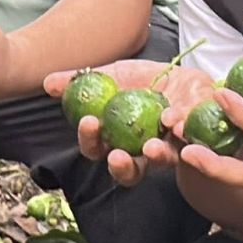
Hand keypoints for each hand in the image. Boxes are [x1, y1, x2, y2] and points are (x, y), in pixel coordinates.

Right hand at [42, 59, 214, 187]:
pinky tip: (177, 121)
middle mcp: (141, 152)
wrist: (182, 72)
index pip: (97, 149)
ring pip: (160, 163)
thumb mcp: (110, 74)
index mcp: (117, 139)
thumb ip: (80, 81)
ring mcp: (169, 149)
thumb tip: (47, 83)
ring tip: (152, 146)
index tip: (90, 122)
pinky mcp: (195, 140)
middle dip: (121, 167)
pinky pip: (190, 142)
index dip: (91, 141)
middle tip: (117, 155)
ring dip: (154, 157)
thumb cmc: (142, 79)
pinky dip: (182, 132)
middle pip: (127, 171)